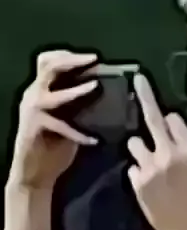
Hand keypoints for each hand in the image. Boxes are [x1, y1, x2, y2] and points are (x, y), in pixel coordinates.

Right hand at [8, 49, 98, 189]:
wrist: (37, 174)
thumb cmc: (57, 146)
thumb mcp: (72, 120)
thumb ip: (83, 105)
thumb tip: (111, 95)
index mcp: (42, 90)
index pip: (50, 61)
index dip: (70, 55)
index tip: (94, 57)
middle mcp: (34, 95)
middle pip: (48, 66)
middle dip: (72, 61)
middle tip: (95, 59)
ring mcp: (32, 111)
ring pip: (51, 94)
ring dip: (75, 90)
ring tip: (95, 87)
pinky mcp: (34, 129)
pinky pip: (60, 127)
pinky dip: (79, 134)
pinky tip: (94, 140)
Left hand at [127, 74, 186, 229]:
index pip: (174, 119)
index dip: (173, 123)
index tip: (173, 126)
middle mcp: (168, 154)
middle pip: (153, 118)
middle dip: (144, 95)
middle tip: (137, 79)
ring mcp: (150, 168)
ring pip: (135, 142)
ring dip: (142, 147)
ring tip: (151, 160)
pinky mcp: (137, 183)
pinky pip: (134, 167)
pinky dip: (141, 171)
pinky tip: (152, 184)